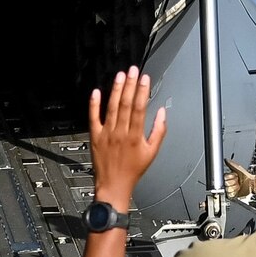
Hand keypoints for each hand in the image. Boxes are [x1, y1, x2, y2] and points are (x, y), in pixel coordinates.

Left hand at [88, 68, 167, 210]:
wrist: (114, 186)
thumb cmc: (133, 171)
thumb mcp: (152, 153)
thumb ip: (159, 131)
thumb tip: (162, 112)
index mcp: (135, 136)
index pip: (139, 108)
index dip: (142, 91)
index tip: (144, 78)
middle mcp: (120, 133)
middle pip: (125, 104)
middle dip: (130, 84)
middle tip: (132, 70)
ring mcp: (107, 134)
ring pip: (111, 107)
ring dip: (115, 90)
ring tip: (120, 76)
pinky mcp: (95, 137)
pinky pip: (93, 118)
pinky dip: (94, 104)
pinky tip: (96, 92)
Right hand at [224, 159, 255, 200]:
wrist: (252, 183)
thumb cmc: (246, 176)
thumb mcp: (239, 168)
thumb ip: (231, 164)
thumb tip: (226, 160)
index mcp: (227, 177)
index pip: (224, 177)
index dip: (230, 177)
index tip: (235, 176)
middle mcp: (227, 183)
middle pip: (226, 183)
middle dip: (233, 182)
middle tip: (237, 181)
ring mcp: (229, 189)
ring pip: (228, 189)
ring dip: (234, 187)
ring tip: (239, 185)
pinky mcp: (231, 195)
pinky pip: (230, 194)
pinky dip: (235, 192)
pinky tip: (238, 190)